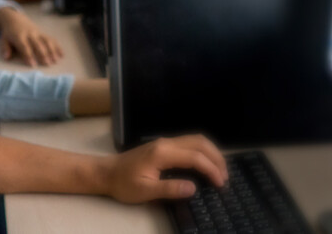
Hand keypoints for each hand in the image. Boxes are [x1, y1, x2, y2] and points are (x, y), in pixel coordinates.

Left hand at [0, 7, 62, 66]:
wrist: (14, 18)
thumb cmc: (8, 32)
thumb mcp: (3, 39)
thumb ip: (5, 48)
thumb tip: (6, 57)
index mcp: (19, 37)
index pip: (24, 47)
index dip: (29, 56)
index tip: (33, 65)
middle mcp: (29, 34)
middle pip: (37, 45)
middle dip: (43, 54)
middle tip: (47, 64)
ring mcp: (37, 33)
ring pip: (46, 41)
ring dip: (52, 50)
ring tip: (55, 60)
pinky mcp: (42, 33)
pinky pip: (50, 39)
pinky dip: (57, 46)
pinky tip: (61, 54)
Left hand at [106, 135, 227, 203]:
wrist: (106, 172)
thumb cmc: (123, 183)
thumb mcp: (144, 191)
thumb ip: (169, 189)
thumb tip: (193, 188)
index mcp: (162, 153)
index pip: (194, 157)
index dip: (211, 170)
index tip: (221, 185)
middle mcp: (165, 143)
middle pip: (199, 142)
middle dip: (216, 158)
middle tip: (225, 177)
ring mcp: (164, 142)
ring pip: (195, 139)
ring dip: (211, 152)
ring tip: (220, 170)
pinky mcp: (163, 146)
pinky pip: (189, 143)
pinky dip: (202, 151)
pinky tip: (206, 163)